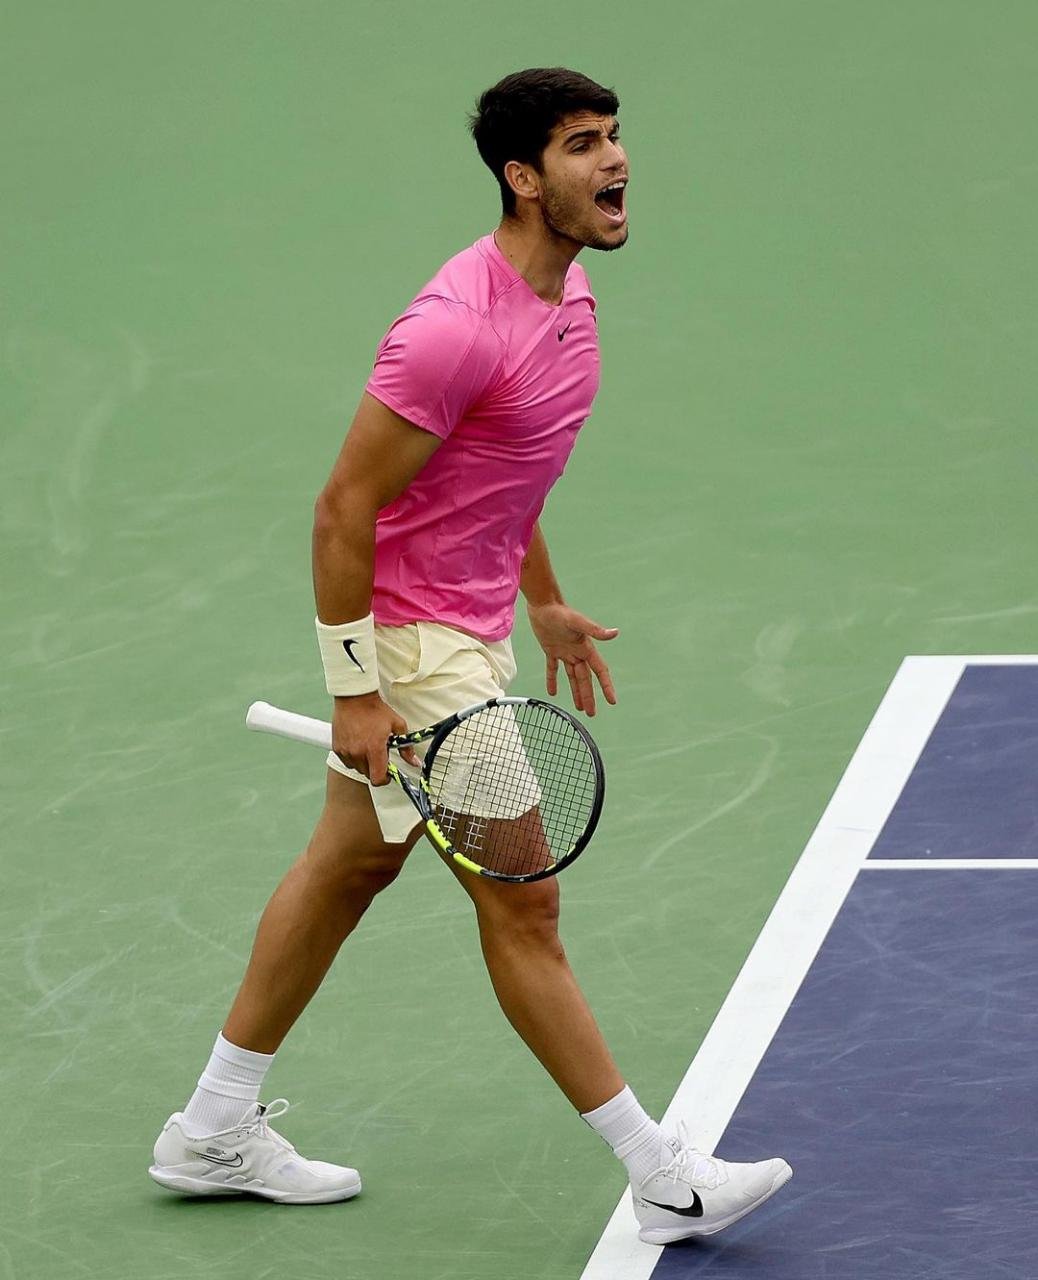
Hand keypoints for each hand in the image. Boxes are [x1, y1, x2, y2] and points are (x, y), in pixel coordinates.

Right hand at [332, 692, 419, 784]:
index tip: (388, 773)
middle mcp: (358, 753)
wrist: (355, 697)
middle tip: (379, 753)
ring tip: (368, 745)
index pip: (378, 779)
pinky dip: (353, 756)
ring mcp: (346, 751)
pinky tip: (358, 743)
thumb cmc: (375, 710)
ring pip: (357, 768)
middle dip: (375, 767)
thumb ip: (407, 748)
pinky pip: (347, 761)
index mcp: (374, 749)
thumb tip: (414, 762)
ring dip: (364, 762)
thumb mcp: (397, 726)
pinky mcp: (337, 748)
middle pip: (368, 774)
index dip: (385, 779)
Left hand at [527, 602, 618, 716]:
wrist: (543, 603)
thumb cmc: (561, 612)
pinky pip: (553, 669)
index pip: (599, 671)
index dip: (606, 686)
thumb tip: (615, 633)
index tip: (612, 701)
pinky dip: (553, 680)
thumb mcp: (578, 622)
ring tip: (580, 708)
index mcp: (586, 648)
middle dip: (589, 696)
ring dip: (576, 692)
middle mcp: (578, 652)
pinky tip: (553, 692)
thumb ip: (595, 630)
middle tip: (592, 714)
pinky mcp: (551, 650)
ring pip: (572, 677)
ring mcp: (565, 652)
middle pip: (585, 679)